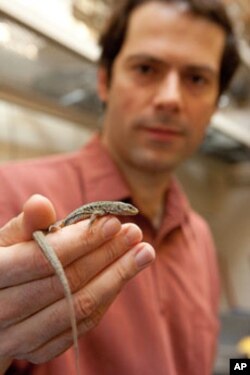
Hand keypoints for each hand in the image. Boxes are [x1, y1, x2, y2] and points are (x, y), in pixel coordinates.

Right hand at [0, 195, 154, 369]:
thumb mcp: (7, 242)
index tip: (114, 223)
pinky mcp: (38, 351)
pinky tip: (123, 276)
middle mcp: (2, 311)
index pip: (43, 258)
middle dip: (107, 255)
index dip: (81, 241)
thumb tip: (40, 202)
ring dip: (117, 277)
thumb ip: (26, 225)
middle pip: (66, 283)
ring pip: (79, 307)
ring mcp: (19, 337)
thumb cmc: (5, 266)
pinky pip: (81, 324)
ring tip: (143, 253)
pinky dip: (106, 298)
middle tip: (135, 234)